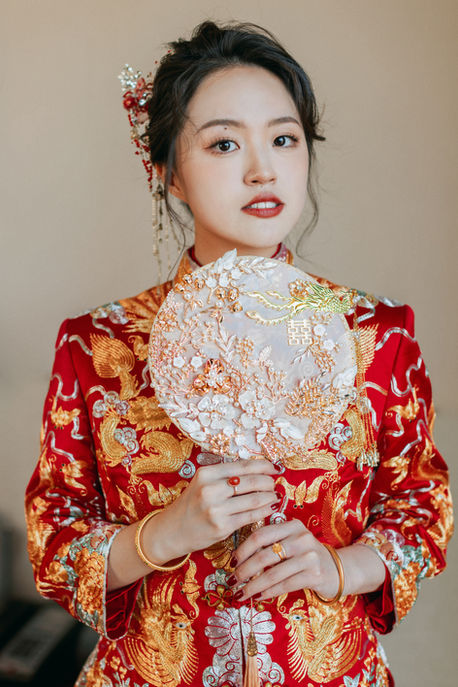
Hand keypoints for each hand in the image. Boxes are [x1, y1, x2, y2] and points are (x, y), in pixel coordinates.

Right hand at [144, 458, 280, 564]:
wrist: (172, 530)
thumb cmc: (192, 504)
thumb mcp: (203, 483)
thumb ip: (226, 476)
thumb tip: (259, 470)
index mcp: (207, 473)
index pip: (243, 466)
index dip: (263, 466)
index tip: (274, 468)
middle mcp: (211, 489)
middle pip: (251, 481)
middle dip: (268, 482)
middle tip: (274, 483)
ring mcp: (216, 509)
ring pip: (254, 499)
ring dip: (269, 497)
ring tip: (275, 495)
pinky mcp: (222, 527)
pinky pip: (250, 516)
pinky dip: (264, 511)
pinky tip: (269, 508)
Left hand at [229, 519, 341, 601]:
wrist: (338, 569)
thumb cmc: (306, 556)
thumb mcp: (291, 542)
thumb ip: (271, 543)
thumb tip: (238, 560)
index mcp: (291, 525)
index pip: (261, 535)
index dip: (243, 549)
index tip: (231, 562)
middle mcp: (301, 537)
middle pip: (264, 554)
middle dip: (244, 570)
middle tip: (232, 581)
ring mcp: (309, 556)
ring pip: (272, 573)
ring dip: (253, 586)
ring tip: (241, 594)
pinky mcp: (315, 574)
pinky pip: (284, 585)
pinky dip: (268, 592)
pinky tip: (258, 597)